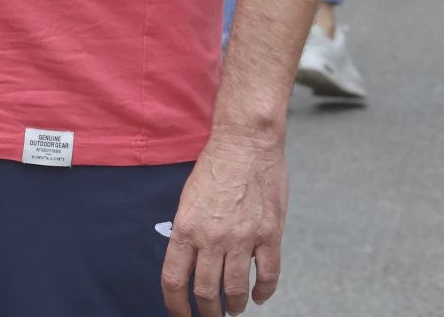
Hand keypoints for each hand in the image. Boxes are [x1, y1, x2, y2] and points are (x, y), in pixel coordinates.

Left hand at [161, 127, 288, 316]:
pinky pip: (267, 274)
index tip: (180, 314)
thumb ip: (188, 231)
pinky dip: (264, 291)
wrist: (244, 144)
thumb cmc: (214, 167)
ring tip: (235, 310)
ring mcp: (243, 238)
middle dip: (207, 311)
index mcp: (185, 228)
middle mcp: (212, 237)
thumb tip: (190, 262)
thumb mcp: (187, 199)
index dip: (176, 304)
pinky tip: (260, 296)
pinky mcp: (269, 235)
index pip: (175, 279)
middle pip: (206, 291)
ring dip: (234, 306)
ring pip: (236, 289)